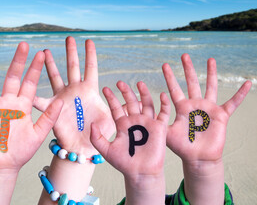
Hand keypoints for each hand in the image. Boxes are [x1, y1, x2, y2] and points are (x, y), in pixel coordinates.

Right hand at [0, 42, 62, 172]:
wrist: (3, 167)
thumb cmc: (22, 151)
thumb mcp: (39, 133)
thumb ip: (49, 117)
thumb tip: (61, 102)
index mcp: (24, 106)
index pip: (30, 83)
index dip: (35, 68)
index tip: (42, 53)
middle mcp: (9, 102)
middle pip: (13, 77)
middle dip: (18, 61)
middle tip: (23, 44)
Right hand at [33, 37, 114, 154]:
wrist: (84, 148)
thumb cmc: (99, 133)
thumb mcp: (113, 118)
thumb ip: (120, 107)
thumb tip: (133, 99)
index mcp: (90, 91)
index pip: (90, 68)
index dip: (90, 54)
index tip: (89, 40)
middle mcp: (75, 91)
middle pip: (72, 67)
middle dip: (71, 52)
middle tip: (69, 38)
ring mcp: (63, 98)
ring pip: (55, 77)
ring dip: (50, 64)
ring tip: (46, 51)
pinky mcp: (53, 108)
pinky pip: (40, 100)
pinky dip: (33, 94)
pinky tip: (25, 83)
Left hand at [91, 81, 169, 204]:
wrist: (140, 173)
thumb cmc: (124, 163)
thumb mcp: (107, 150)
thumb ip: (97, 138)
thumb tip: (92, 124)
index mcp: (123, 124)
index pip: (116, 108)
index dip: (111, 98)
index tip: (105, 89)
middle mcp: (135, 121)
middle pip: (131, 102)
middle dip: (125, 92)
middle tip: (120, 82)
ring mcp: (147, 123)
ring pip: (146, 104)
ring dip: (144, 93)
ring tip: (139, 83)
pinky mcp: (159, 127)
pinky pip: (163, 113)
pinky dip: (164, 104)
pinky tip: (162, 95)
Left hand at [163, 54, 251, 163]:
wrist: (198, 158)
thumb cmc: (181, 147)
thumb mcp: (167, 132)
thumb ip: (162, 117)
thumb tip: (160, 98)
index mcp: (182, 107)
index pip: (174, 89)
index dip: (169, 77)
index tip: (164, 64)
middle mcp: (195, 104)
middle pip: (192, 82)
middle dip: (188, 69)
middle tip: (184, 55)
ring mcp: (208, 109)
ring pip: (211, 87)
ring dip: (211, 73)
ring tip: (210, 59)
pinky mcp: (221, 116)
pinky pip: (233, 103)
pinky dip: (240, 94)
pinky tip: (247, 84)